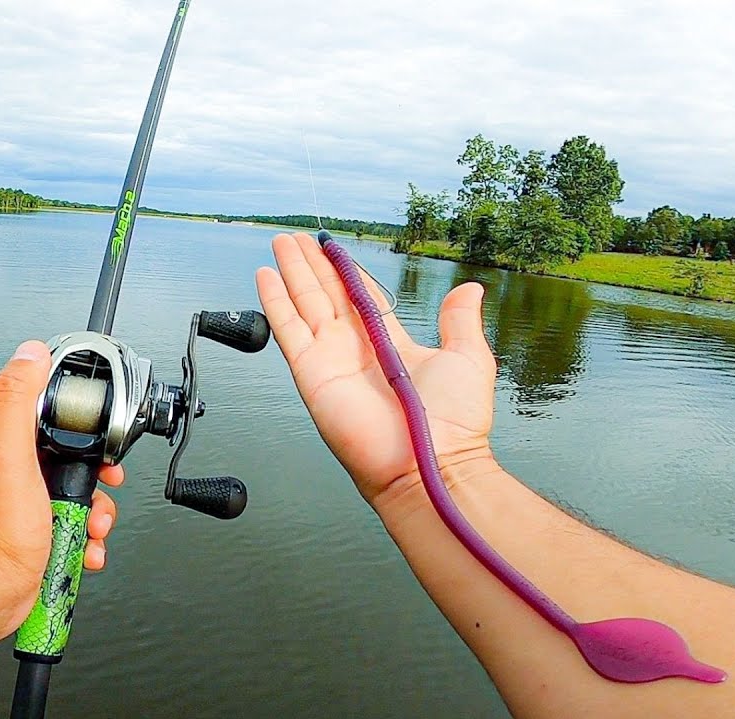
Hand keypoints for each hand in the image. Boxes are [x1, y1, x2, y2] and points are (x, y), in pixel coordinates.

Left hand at [0, 340, 123, 641]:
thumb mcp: (6, 449)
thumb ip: (16, 396)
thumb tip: (30, 352)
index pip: (50, 421)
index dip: (82, 431)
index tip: (98, 448)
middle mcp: (9, 475)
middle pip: (71, 464)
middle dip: (94, 483)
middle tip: (96, 495)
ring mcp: (22, 510)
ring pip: (75, 500)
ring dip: (94, 516)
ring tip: (89, 529)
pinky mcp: (34, 540)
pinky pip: (71, 532)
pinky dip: (84, 542)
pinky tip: (81, 550)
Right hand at [255, 233, 498, 514]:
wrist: (429, 464)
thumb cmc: (455, 424)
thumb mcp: (468, 357)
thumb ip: (461, 321)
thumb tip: (469, 289)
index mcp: (390, 344)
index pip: (361, 298)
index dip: (345, 272)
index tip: (332, 248)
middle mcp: (356, 350)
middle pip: (327, 295)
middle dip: (311, 265)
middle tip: (296, 238)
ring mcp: (331, 360)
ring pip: (305, 303)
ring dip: (291, 272)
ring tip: (281, 242)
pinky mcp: (312, 372)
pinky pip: (288, 329)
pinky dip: (275, 301)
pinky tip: (266, 276)